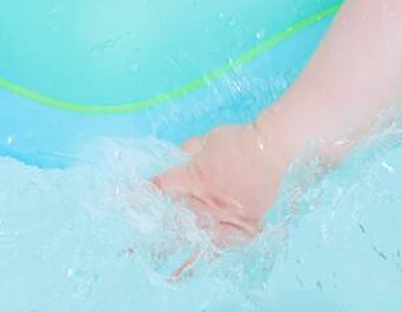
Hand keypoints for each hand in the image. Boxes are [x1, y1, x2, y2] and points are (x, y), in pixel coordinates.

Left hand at [150, 123, 290, 272]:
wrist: (271, 147)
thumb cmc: (239, 139)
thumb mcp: (209, 138)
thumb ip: (189, 149)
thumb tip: (176, 156)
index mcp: (194, 178)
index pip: (162, 188)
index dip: (144, 193)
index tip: (130, 200)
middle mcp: (206, 202)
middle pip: (176, 218)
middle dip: (160, 224)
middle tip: (144, 235)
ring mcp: (225, 215)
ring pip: (199, 237)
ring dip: (183, 247)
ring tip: (170, 262)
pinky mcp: (245, 223)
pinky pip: (227, 242)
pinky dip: (215, 249)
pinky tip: (206, 256)